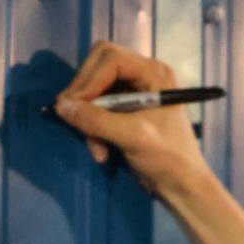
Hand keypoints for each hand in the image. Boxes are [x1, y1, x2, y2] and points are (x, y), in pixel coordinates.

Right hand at [52, 41, 211, 196]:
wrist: (181, 186)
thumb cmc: (168, 158)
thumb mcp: (133, 137)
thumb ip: (97, 120)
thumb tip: (62, 105)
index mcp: (153, 73)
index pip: (110, 58)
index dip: (89, 79)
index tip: (75, 107)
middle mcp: (143, 75)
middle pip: (98, 66)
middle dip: (85, 96)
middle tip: (74, 119)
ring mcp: (133, 91)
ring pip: (94, 89)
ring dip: (88, 118)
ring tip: (96, 148)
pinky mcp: (125, 109)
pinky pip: (97, 108)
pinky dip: (93, 128)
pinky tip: (100, 151)